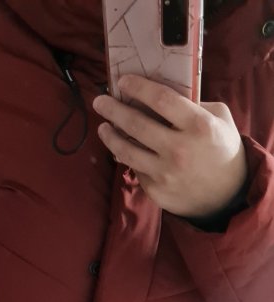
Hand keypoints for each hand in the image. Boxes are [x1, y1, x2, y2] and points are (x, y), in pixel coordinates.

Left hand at [93, 75, 246, 218]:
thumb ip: (194, 105)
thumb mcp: (220, 119)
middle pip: (136, 124)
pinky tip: (122, 149)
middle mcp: (179, 149)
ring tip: (102, 127)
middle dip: (113, 110)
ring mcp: (165, 172)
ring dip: (109, 136)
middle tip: (99, 101)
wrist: (226, 194)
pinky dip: (127, 157)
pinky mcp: (155, 190)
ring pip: (126, 151)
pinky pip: (135, 169)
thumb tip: (161, 96)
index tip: (123, 81)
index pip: (161, 100)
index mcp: (198, 125)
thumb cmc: (222, 149)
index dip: (138, 88)